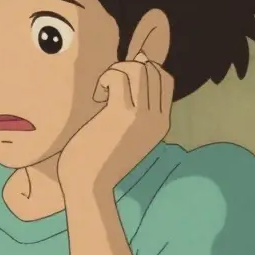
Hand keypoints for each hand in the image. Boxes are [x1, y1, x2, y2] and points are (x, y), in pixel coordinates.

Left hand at [59, 53, 173, 192]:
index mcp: (160, 124)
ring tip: (103, 91)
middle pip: (154, 70)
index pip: (165, 80)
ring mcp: (142, 117)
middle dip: (128, 68)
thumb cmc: (98, 159)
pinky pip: (120, 76)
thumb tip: (128, 80)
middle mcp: (156, 119)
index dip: (143, 70)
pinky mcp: (122, 115)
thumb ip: (131, 111)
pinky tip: (98, 97)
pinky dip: (106, 78)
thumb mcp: (123, 134)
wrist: (88, 186)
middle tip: (109, 88)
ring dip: (117, 70)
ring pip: (139, 69)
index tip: (121, 84)